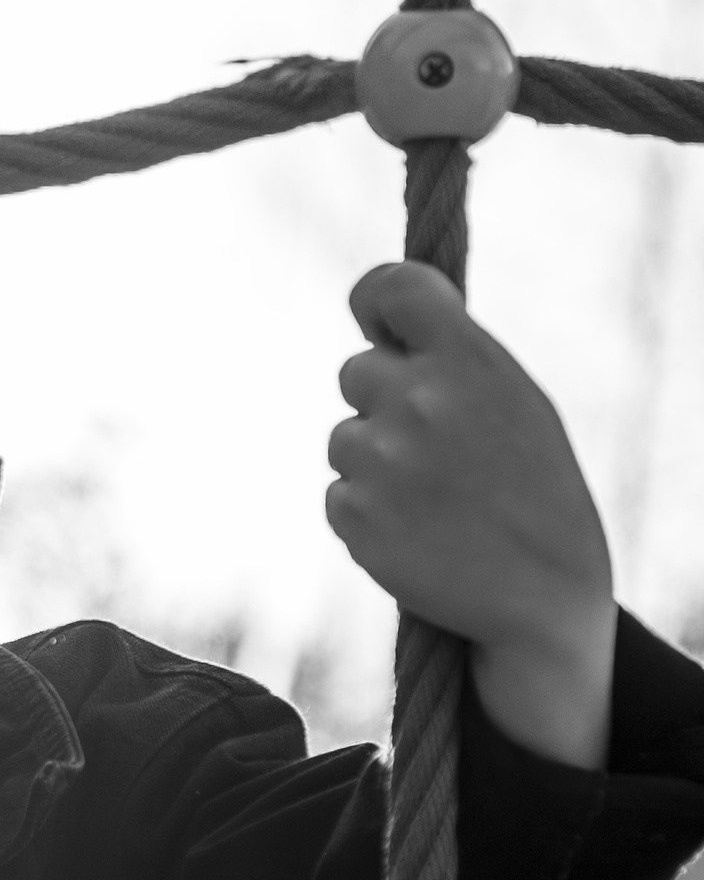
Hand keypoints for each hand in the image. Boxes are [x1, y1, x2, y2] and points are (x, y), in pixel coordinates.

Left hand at [328, 262, 615, 767]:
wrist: (542, 591)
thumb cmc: (532, 488)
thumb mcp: (512, 404)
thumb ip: (450, 362)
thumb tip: (381, 332)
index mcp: (468, 359)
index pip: (392, 288)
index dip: (373, 300)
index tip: (374, 321)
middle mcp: (418, 398)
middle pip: (355, 370)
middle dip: (382, 400)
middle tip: (432, 441)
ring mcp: (379, 456)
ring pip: (344, 437)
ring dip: (376, 460)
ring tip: (437, 496)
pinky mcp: (350, 509)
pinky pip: (339, 492)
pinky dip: (367, 509)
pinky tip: (417, 529)